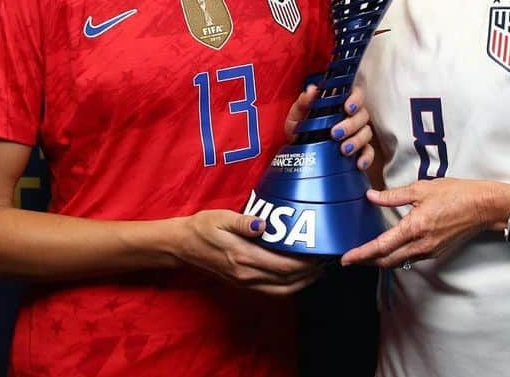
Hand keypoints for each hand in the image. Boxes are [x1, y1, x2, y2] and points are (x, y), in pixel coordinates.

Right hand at [177, 209, 321, 294]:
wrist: (182, 246)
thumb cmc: (202, 227)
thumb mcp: (220, 217)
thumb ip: (242, 222)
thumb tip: (262, 224)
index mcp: (243, 257)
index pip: (283, 265)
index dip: (306, 263)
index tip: (321, 252)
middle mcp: (247, 274)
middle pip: (287, 280)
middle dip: (310, 272)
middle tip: (326, 258)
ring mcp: (245, 282)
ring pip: (282, 290)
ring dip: (302, 282)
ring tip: (318, 269)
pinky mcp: (243, 284)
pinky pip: (272, 291)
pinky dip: (289, 287)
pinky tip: (298, 276)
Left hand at [284, 84, 373, 170]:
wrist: (296, 154)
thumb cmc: (299, 130)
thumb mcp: (297, 116)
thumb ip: (303, 102)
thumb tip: (311, 90)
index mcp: (339, 103)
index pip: (355, 93)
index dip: (356, 98)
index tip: (348, 107)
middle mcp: (351, 116)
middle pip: (362, 114)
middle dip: (351, 124)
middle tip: (336, 133)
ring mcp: (356, 132)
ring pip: (367, 132)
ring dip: (357, 140)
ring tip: (344, 149)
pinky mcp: (359, 149)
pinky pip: (369, 151)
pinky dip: (366, 157)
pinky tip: (359, 163)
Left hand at [340, 178, 503, 268]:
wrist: (483, 207)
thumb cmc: (456, 194)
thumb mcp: (421, 189)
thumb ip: (393, 196)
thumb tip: (372, 196)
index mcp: (415, 228)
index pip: (381, 246)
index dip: (361, 254)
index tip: (346, 258)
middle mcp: (421, 245)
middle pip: (387, 260)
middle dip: (366, 261)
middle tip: (351, 259)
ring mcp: (430, 251)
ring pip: (398, 262)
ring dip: (380, 260)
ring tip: (366, 255)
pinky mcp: (436, 251)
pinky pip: (410, 259)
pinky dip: (395, 257)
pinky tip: (390, 249)